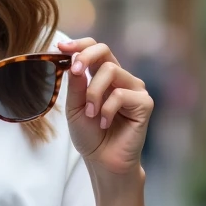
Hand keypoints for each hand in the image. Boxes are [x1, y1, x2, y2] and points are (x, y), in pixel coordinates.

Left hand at [57, 38, 153, 177]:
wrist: (103, 161)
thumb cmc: (90, 135)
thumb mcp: (75, 108)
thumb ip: (75, 85)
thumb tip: (74, 59)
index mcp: (103, 76)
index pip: (96, 49)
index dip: (80, 44)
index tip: (61, 46)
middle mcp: (121, 78)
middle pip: (104, 50)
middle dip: (85, 57)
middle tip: (74, 72)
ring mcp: (134, 89)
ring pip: (110, 71)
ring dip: (93, 93)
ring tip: (90, 114)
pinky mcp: (144, 103)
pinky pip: (121, 94)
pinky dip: (107, 109)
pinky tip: (105, 123)